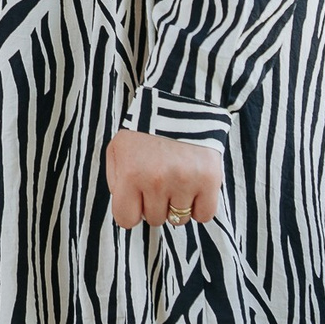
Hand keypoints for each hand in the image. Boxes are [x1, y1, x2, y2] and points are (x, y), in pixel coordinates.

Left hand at [106, 128, 221, 228]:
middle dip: (155, 204)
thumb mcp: (118, 148)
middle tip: (159, 181)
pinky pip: (204, 216)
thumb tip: (127, 210)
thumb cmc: (144, 130)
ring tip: (176, 179)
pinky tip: (194, 186)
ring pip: (180, 219)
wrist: (179, 103)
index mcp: (130, 173)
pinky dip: (200, 206)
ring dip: (178, 204)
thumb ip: (115, 181)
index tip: (137, 200)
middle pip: (155, 220)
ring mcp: (184, 182)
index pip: (125, 219)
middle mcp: (156, 181)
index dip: (131, 211)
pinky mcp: (209, 181)